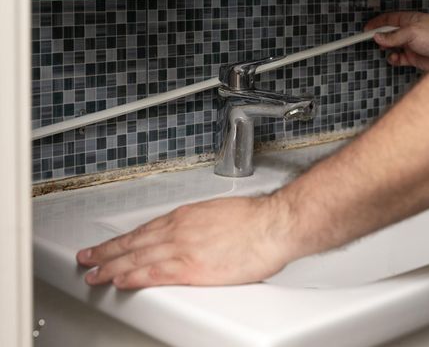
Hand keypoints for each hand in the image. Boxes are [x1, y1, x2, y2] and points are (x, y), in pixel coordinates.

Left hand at [76, 196, 294, 288]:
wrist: (272, 225)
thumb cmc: (255, 220)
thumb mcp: (220, 214)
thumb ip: (201, 225)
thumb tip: (197, 235)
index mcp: (186, 217)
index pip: (145, 230)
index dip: (124, 239)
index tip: (111, 245)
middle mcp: (179, 230)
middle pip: (134, 243)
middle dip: (107, 251)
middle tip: (88, 258)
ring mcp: (183, 248)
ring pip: (138, 258)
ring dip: (112, 266)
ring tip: (94, 273)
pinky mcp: (192, 268)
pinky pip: (155, 273)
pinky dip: (134, 277)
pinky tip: (120, 281)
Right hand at [365, 12, 428, 70]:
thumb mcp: (412, 32)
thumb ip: (393, 36)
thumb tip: (378, 37)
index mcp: (410, 20)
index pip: (389, 19)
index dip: (377, 23)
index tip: (366, 29)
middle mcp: (410, 32)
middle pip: (389, 33)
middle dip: (381, 38)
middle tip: (374, 42)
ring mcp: (411, 45)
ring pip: (392, 47)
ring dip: (387, 49)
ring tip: (386, 50)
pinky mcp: (413, 58)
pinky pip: (398, 59)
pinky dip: (394, 60)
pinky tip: (395, 58)